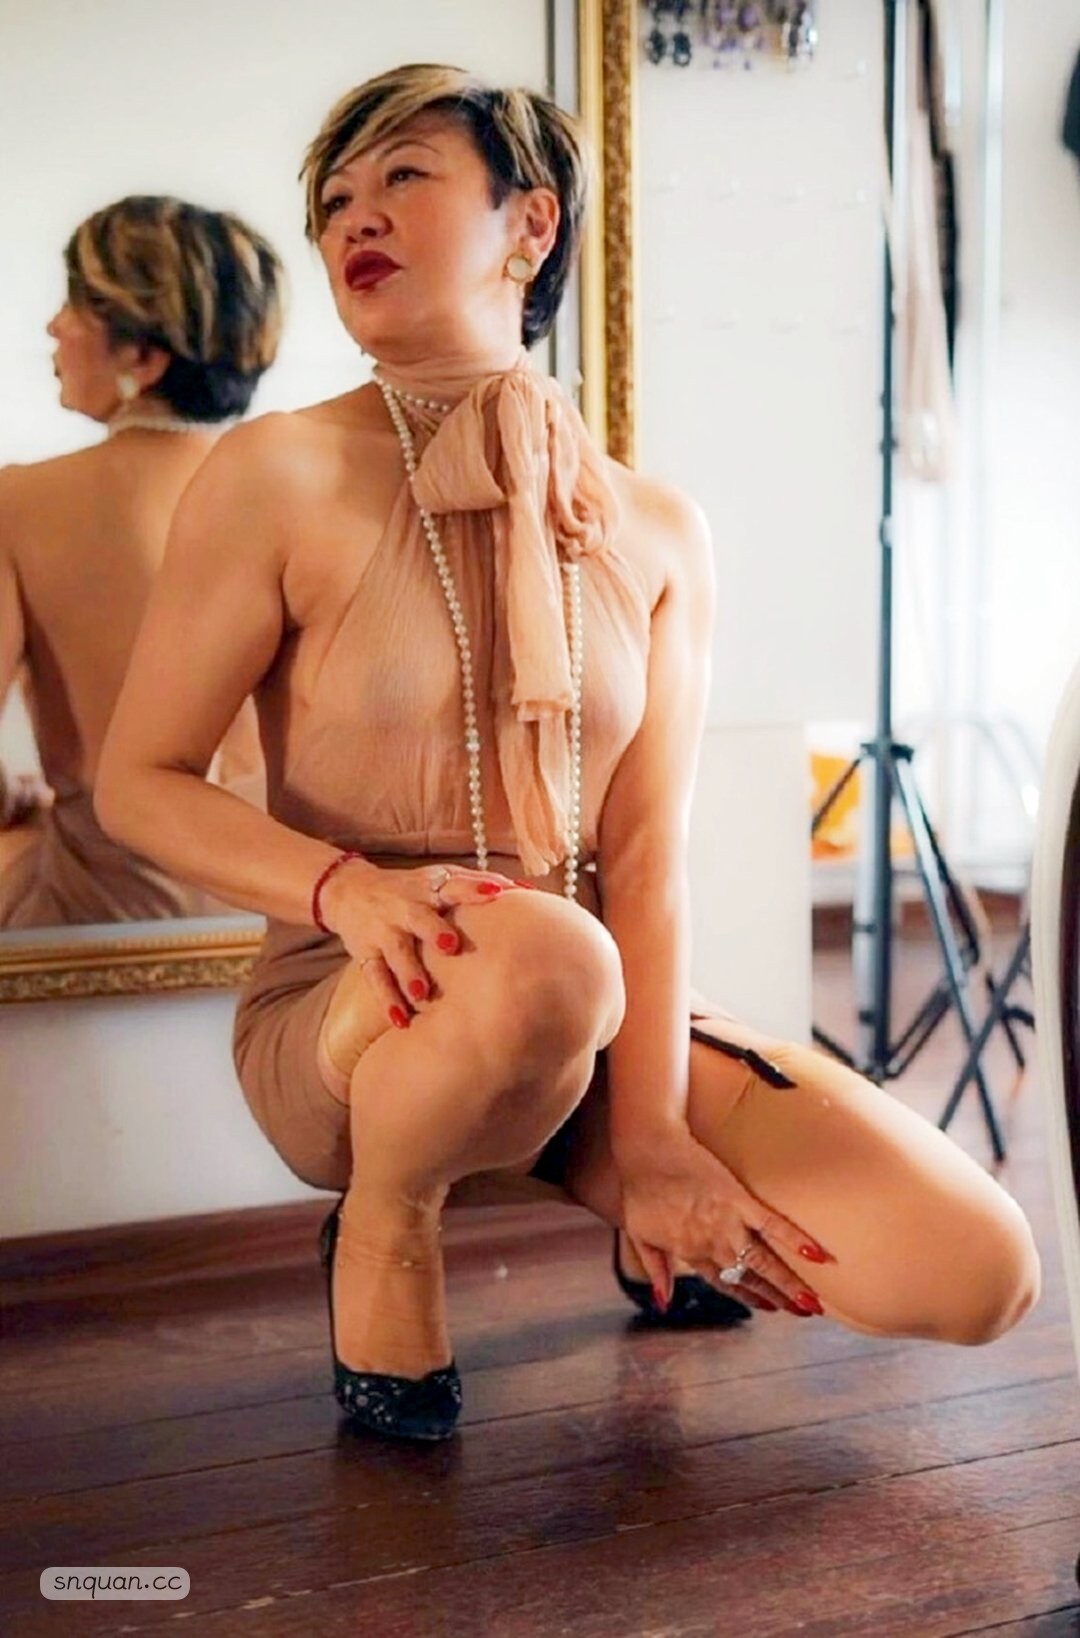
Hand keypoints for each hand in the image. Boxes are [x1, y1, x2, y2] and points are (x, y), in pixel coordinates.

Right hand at [320, 859, 524, 1026]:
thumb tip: (530, 889)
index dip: (473, 889)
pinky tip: (401, 1020)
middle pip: (419, 918)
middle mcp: (406, 908)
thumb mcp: (440, 878)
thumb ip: (479, 883)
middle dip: (433, 931)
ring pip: (395, 952)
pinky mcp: (367, 953)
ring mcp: (384, 931)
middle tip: (450, 947)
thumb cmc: (412, 889)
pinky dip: (387, 1000)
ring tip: (422, 994)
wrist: (350, 890)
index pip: (453, 885)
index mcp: (429, 888)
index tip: (496, 893)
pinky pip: (375, 978)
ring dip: (409, 973)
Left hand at [617, 1122, 833, 1315]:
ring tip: (813, 1301)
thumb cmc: (639, 1188)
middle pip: (751, 1277)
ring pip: (765, 1260)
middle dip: (779, 1297)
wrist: (646, 1149)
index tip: (768, 1308)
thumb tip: (662, 1302)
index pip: (725, 1282)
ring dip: (790, 1282)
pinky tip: (818, 1254)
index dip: (748, 1296)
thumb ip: (656, 1269)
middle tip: (803, 1311)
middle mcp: (713, 1244)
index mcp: (690, 1253)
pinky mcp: (739, 1200)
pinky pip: (774, 1224)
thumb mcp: (639, 1235)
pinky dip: (796, 1239)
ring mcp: (728, 1223)